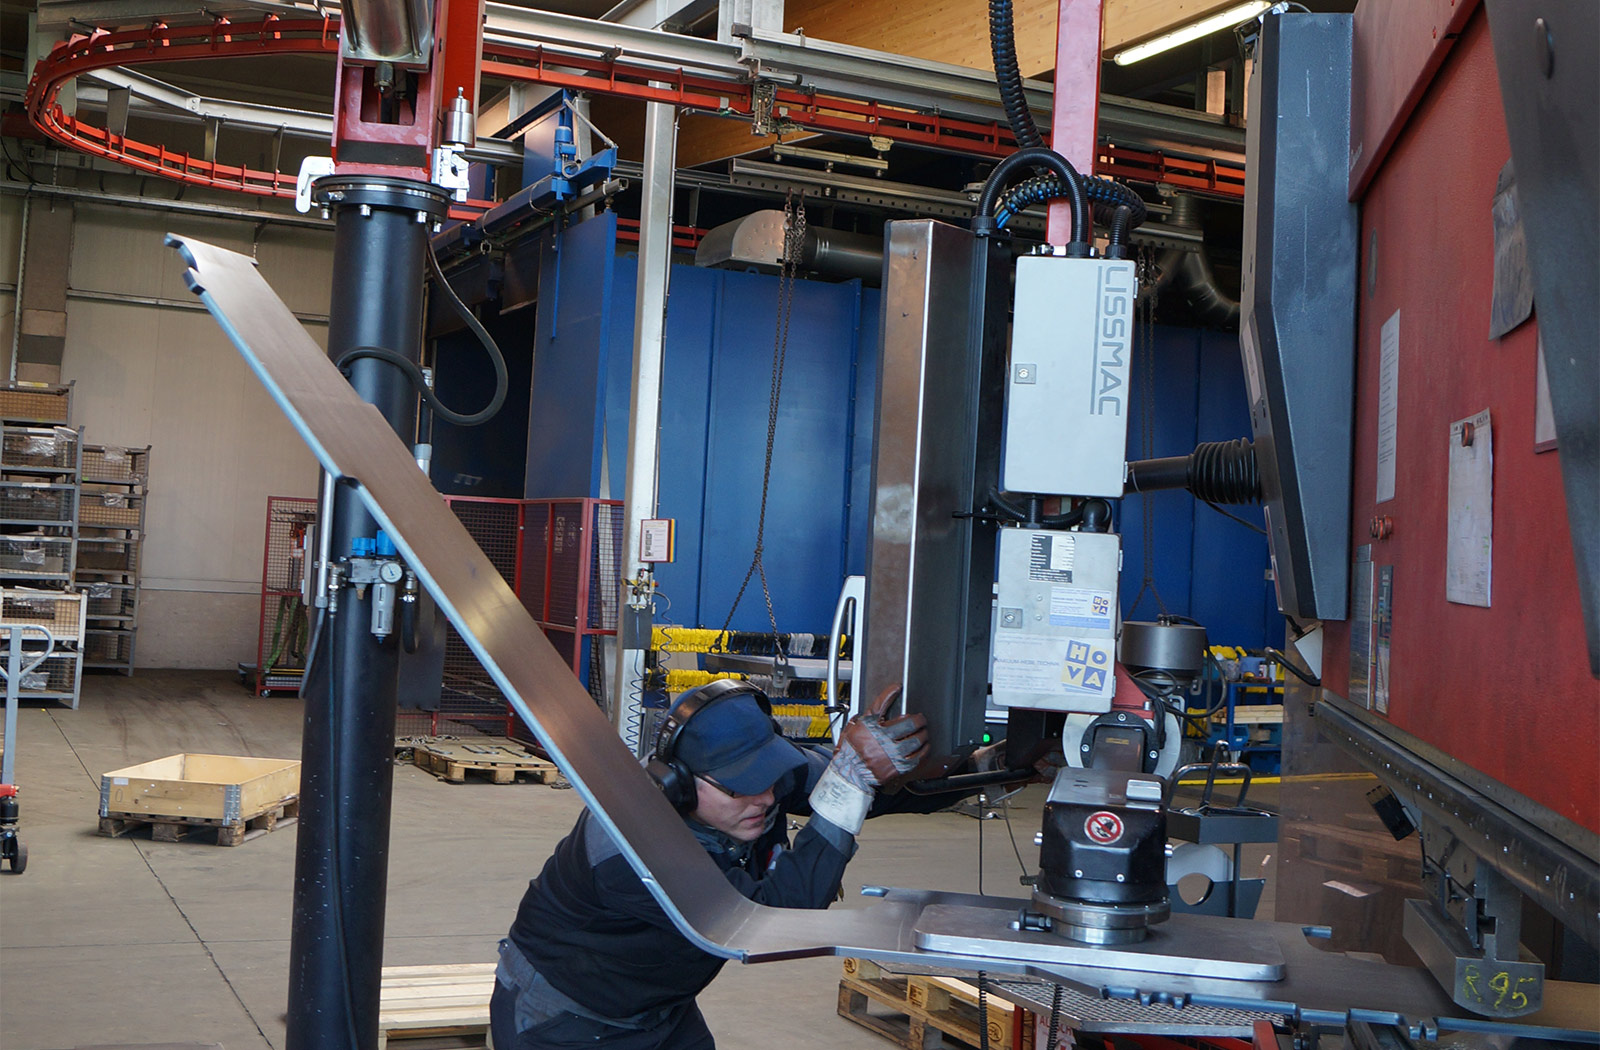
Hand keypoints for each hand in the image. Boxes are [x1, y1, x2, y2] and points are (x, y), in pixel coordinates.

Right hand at [809, 685, 926, 834]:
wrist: (849, 772)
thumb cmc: (851, 749)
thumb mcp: (856, 726)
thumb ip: (872, 712)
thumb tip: (887, 695)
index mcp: (871, 729)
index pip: (882, 705)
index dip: (891, 693)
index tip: (898, 688)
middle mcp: (882, 741)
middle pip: (909, 725)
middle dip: (919, 720)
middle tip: (921, 719)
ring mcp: (891, 755)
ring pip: (916, 741)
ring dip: (923, 735)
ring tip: (923, 732)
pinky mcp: (897, 768)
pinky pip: (916, 758)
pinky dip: (922, 751)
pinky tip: (923, 748)